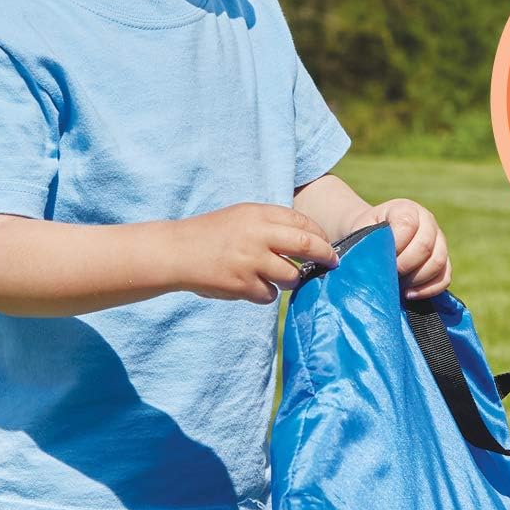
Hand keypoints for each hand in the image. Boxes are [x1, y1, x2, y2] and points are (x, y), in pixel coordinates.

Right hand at [174, 202, 339, 304]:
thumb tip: (311, 240)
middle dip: (326, 256)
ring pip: (292, 276)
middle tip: (333, 263)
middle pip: (308, 246)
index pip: (303, 222)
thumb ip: (273, 224)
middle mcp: (258, 235)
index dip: (320, 236)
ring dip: (290, 279)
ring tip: (274, 275)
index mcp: (259, 214)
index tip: (326, 245)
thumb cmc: (213, 234)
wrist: (177, 252)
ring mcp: (251, 261)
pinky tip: (250, 285)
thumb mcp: (242, 216)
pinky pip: (269, 295)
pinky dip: (264, 293)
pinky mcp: (242, 285)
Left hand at [345, 197, 450, 299]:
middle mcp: (427, 221)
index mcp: (406, 209)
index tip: (381, 258)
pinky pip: (444, 277)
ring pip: (438, 262)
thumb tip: (378, 266)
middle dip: (405, 265)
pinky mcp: (444, 260)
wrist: (375, 238)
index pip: (407, 225)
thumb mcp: (363, 231)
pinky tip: (409, 294)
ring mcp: (439, 240)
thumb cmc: (367, 235)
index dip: (394, 246)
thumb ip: (370, 242)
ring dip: (416, 279)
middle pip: (425, 246)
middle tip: (389, 274)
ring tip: (398, 285)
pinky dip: (428, 289)